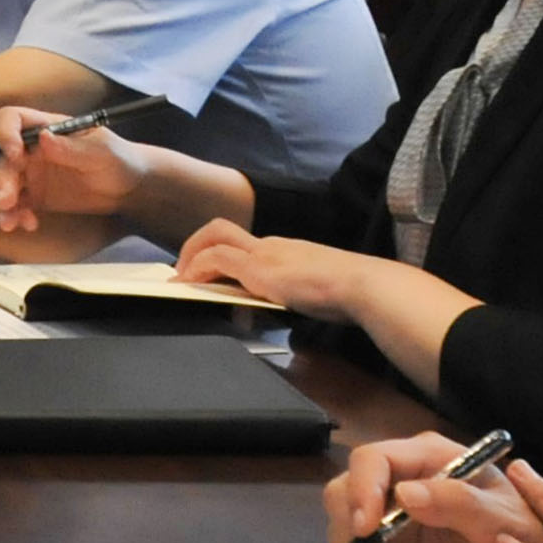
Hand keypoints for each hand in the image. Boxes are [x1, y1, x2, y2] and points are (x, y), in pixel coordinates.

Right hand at [0, 107, 158, 230]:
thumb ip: (73, 147)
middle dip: (2, 179)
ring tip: (9, 223)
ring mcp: (31, 173)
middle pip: (3, 157)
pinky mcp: (35, 196)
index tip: (15, 155)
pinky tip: (29, 224)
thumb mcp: (102, 151)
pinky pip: (16, 205)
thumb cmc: (118, 159)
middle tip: (7, 201)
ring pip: (4, 183)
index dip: (6, 133)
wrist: (129, 188)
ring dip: (2, 201)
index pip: (12, 119)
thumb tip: (44, 137)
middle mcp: (31, 149)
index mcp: (46, 128)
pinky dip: (16, 215)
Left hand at [165, 216, 368, 314]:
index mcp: (287, 250)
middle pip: (223, 230)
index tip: (211, 273)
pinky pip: (215, 259)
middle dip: (197, 246)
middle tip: (184, 270)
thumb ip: (300, 297)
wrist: (363, 285)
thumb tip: (291, 311)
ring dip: (191, 255)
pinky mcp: (258, 267)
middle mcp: (272, 245)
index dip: (223, 254)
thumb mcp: (319, 291)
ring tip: (180, 278)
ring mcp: (264, 253)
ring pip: (214, 237)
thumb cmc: (352, 293)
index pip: (245, 244)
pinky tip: (188, 285)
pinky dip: (197, 268)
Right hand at [319, 435, 542, 542]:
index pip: (371, 461)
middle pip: (345, 498)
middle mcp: (401, 484)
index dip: (360, 490)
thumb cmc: (533, 539)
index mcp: (428, 460)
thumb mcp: (506, 521)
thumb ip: (461, 502)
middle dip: (364, 541)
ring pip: (351, 540)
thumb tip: (405, 494)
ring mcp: (392, 521)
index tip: (367, 530)